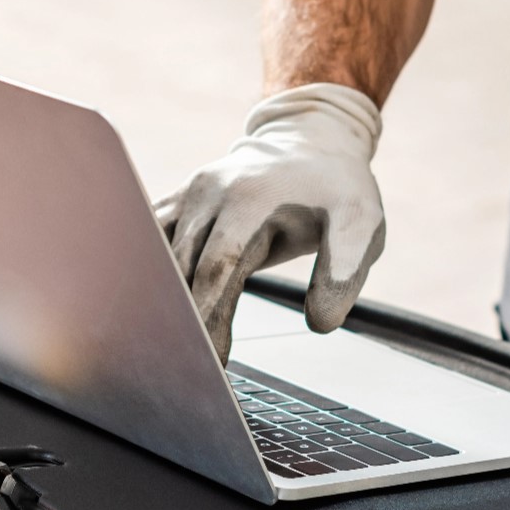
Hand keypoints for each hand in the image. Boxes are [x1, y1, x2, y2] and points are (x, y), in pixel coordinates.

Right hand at [154, 83, 385, 361]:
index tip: (205, 357)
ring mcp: (188, 196)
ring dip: (161, 303)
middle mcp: (209, 194)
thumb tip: (321, 324)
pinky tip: (151, 314)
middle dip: (181, 321)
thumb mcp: (361, 221)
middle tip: (186, 370)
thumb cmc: (336, 188)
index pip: (217, 265)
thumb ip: (344, 269)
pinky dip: (148, 277)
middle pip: (181, 268)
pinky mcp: (178, 202)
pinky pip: (150, 242)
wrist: (308, 140)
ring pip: (158, 257)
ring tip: (169, 351)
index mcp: (250, 198)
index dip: (206, 312)